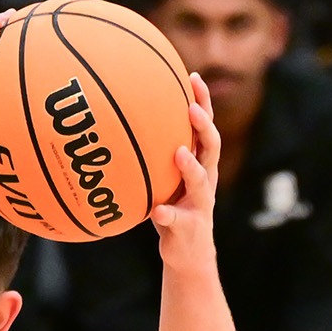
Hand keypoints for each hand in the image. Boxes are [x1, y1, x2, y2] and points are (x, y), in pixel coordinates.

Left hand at [152, 74, 222, 272]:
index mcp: (202, 164)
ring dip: (191, 168)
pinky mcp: (188, 229)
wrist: (187, 253)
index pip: (205, 127)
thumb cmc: (172, 207)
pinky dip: (168, 215)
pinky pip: (177, 221)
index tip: (192, 77)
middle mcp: (206, 180)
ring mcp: (200, 205)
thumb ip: (153, 154)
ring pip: (201, 183)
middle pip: (212, 148)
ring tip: (179, 153)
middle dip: (204, 127)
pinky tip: (158, 211)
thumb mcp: (164, 178)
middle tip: (191, 109)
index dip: (202, 102)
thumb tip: (119, 120)